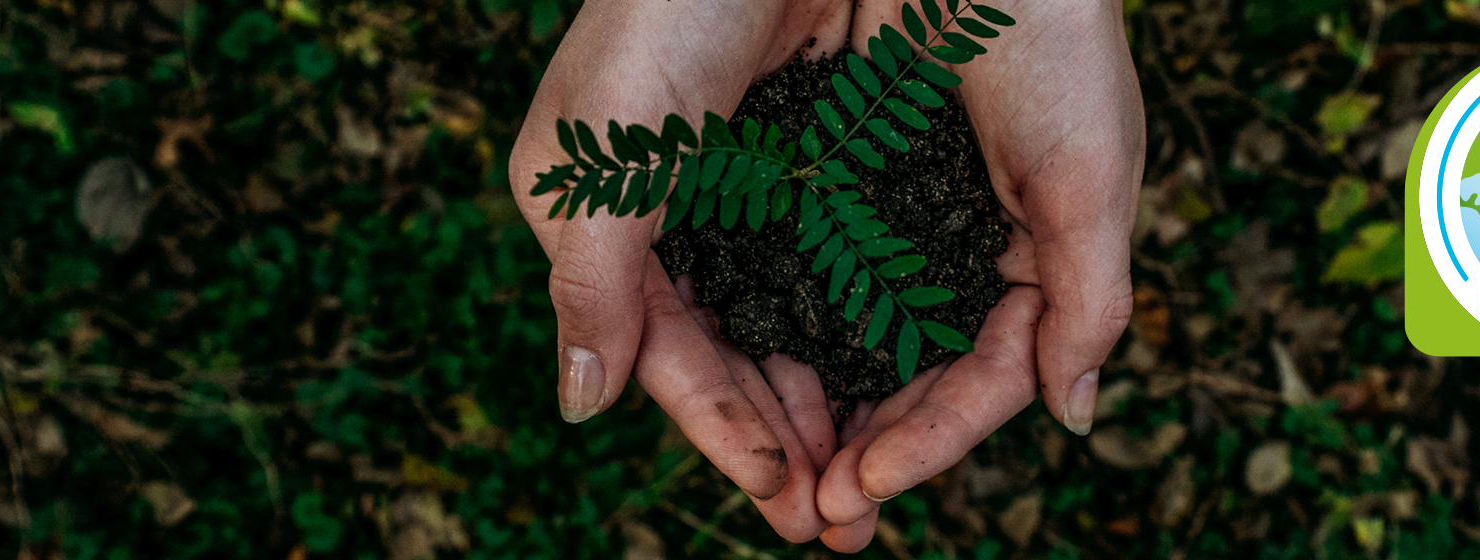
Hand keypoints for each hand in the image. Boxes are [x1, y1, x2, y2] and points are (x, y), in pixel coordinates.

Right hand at [506, 0, 855, 541]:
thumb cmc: (664, 8)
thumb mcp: (605, 148)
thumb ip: (594, 279)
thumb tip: (582, 406)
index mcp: (612, 220)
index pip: (668, 354)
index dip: (720, 432)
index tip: (781, 501)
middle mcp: (684, 217)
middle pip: (735, 357)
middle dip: (784, 443)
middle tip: (840, 526)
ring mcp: (756, 192)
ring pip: (792, 326)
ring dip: (828, 407)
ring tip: (873, 482)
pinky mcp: (821, 161)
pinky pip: (842, 270)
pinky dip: (863, 333)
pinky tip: (897, 384)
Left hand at [811, 0, 1141, 549]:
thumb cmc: (1052, 37)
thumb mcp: (1089, 170)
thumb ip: (1089, 298)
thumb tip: (1074, 417)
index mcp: (1033, 256)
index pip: (986, 375)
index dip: (934, 438)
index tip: (868, 486)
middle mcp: (960, 246)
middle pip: (914, 373)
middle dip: (872, 446)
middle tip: (819, 516)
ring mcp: (896, 214)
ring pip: (857, 336)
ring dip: (824, 408)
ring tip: (783, 475)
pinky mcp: (836, 173)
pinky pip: (807, 269)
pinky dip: (784, 327)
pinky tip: (750, 377)